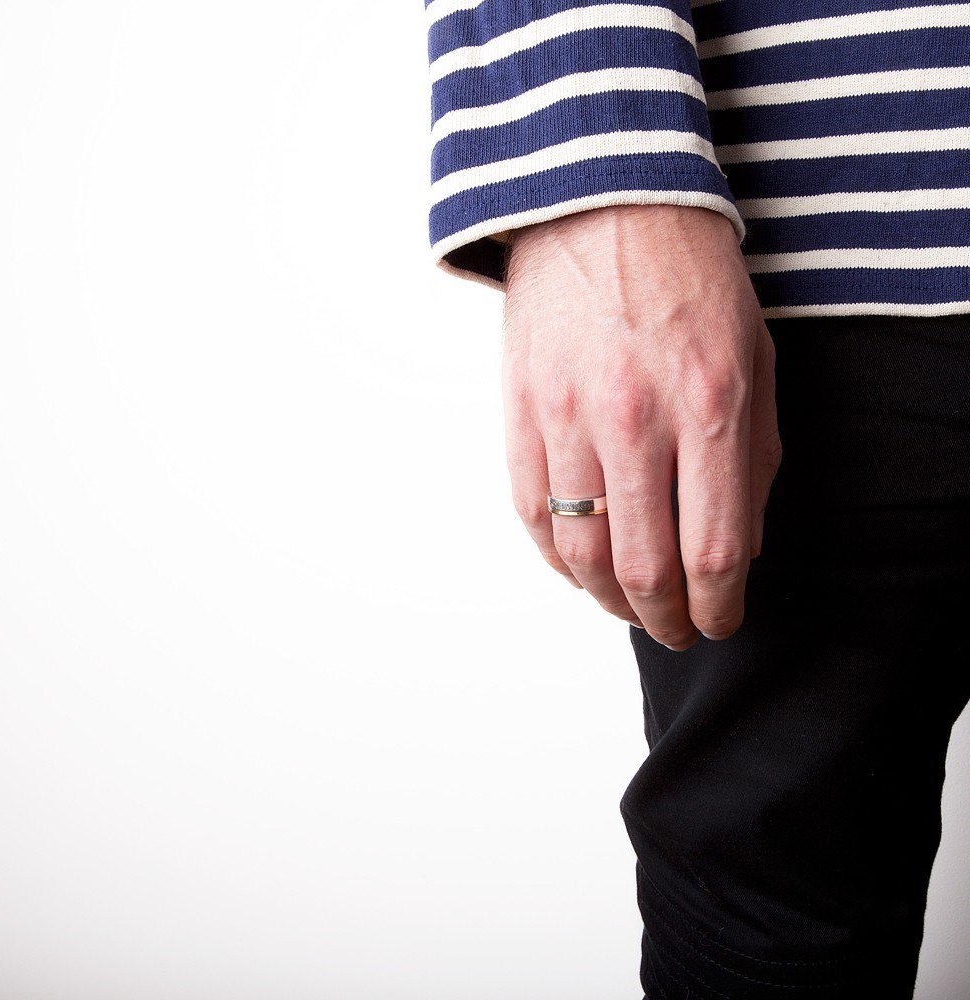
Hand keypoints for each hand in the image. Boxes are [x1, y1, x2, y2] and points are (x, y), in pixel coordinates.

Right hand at [501, 204, 781, 649]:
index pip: (713, 550)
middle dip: (665, 620)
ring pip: (580, 555)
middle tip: (677, 629)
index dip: (720, 607)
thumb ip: (753, 459)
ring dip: (609, 600)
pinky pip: (533, 515)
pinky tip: (582, 568)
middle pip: (642, 569)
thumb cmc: (687, 278)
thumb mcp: (753, 357)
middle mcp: (633, 420)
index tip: (721, 620)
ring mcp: (565, 418)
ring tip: (630, 606)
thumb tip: (738, 546)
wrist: (599, 206)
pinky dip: (559, 559)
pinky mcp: (520, 414)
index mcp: (708, 404)